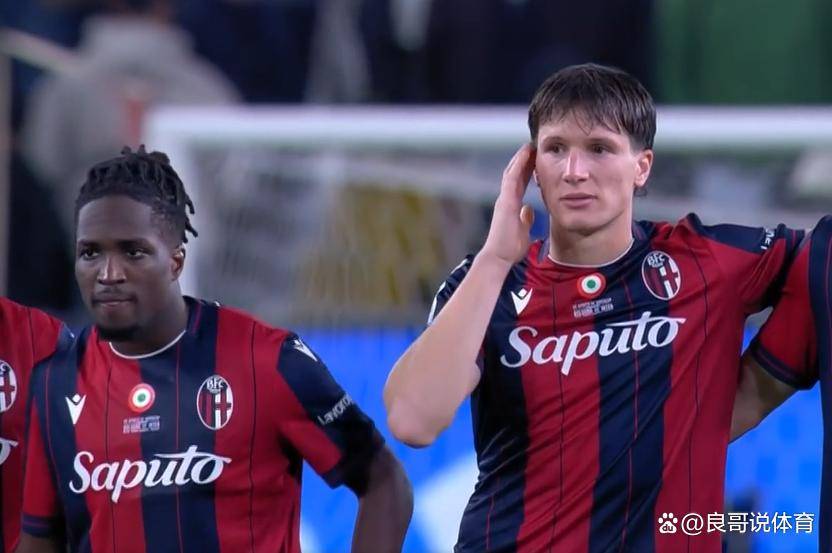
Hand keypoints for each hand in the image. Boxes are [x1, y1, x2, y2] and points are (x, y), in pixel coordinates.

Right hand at [480, 144, 535, 266]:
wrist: (500, 256)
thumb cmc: (510, 248)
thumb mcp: (523, 230)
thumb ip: (525, 219)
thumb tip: (529, 210)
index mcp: (511, 206)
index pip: (519, 183)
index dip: (526, 171)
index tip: (535, 161)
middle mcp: (506, 199)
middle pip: (514, 174)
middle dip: (523, 161)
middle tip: (532, 147)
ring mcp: (504, 199)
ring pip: (512, 172)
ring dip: (520, 159)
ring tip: (529, 146)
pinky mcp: (505, 201)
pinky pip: (511, 178)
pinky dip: (518, 165)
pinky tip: (525, 154)